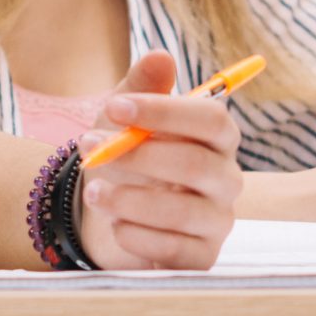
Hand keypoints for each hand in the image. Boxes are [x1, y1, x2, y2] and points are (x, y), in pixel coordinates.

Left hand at [75, 50, 241, 270]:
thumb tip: (160, 56)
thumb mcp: (124, 118)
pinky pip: (177, 251)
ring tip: (93, 191)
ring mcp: (218, 221)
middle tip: (90, 149)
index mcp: (216, 138)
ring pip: (184, 211)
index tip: (114, 106)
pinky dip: (138, 237)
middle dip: (137, 156)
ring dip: (130, 198)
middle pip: (198, 165)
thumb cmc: (125, 159)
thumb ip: (141, 87)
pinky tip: (116, 226)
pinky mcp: (202, 258)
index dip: (164, 112)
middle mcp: (226, 178)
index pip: (211, 119)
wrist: (106, 214)